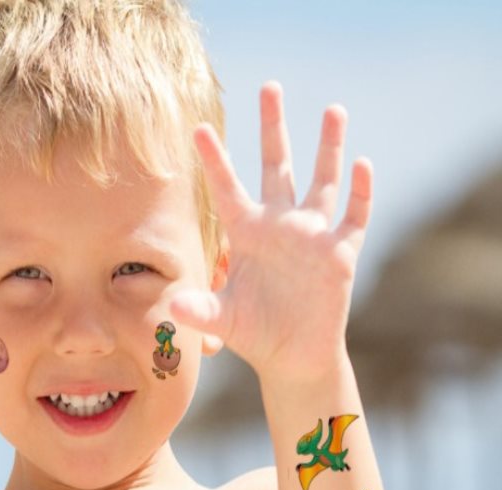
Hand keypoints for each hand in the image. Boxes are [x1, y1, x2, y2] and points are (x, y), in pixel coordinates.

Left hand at [172, 81, 371, 383]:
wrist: (292, 356)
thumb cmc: (254, 334)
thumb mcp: (222, 321)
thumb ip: (199, 311)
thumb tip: (173, 306)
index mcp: (247, 234)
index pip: (227, 189)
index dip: (214, 160)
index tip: (198, 127)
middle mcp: (279, 226)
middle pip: (276, 167)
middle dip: (273, 129)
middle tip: (269, 87)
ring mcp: (312, 237)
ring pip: (322, 181)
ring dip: (328, 147)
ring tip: (332, 109)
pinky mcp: (340, 253)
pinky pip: (354, 217)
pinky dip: (360, 193)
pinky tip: (362, 165)